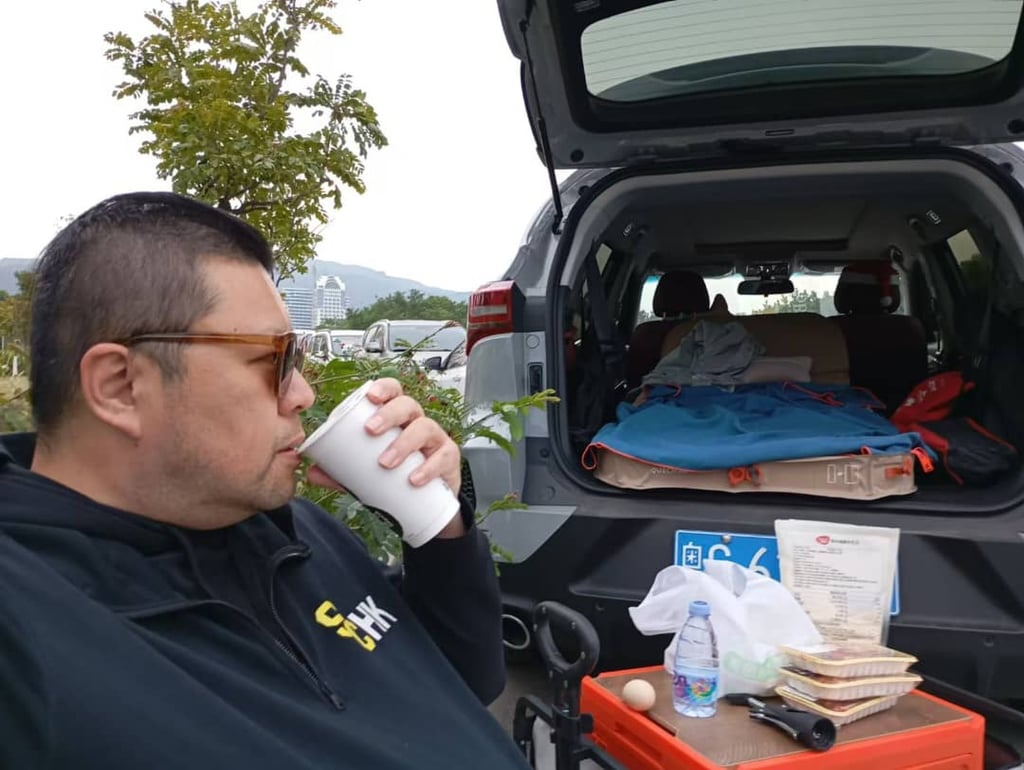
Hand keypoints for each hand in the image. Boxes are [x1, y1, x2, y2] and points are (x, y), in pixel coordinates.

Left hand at [306, 377, 462, 510]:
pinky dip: (429, 467)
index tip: (370, 397)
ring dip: (404, 442)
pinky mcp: (448, 459)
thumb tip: (312, 472)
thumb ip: (341, 471)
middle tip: (370, 431)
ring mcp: (435, 439)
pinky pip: (442, 457)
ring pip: (425, 427)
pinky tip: (414, 478)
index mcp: (397, 418)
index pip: (393, 391)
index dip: (383, 388)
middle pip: (408, 405)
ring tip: (386, 462)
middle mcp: (417, 422)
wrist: (427, 502)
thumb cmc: (397, 474)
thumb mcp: (367, 472)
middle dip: (389, 413)